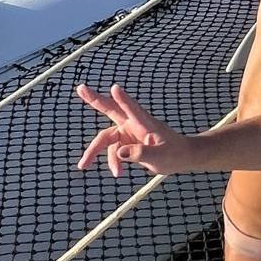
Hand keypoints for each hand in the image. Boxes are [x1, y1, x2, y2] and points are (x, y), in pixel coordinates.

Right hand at [75, 84, 191, 176]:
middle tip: (80, 87)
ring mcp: (128, 132)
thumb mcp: (160, 157)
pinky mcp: (125, 141)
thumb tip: (120, 152)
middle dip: (94, 99)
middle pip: (111, 110)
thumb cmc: (175, 153)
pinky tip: (119, 172)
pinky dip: (113, 162)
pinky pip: (112, 151)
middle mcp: (133, 124)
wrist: (180, 158)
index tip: (115, 88)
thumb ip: (141, 154)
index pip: (132, 109)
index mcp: (145, 122)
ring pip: (105, 139)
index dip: (123, 99)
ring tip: (91, 167)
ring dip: (95, 152)